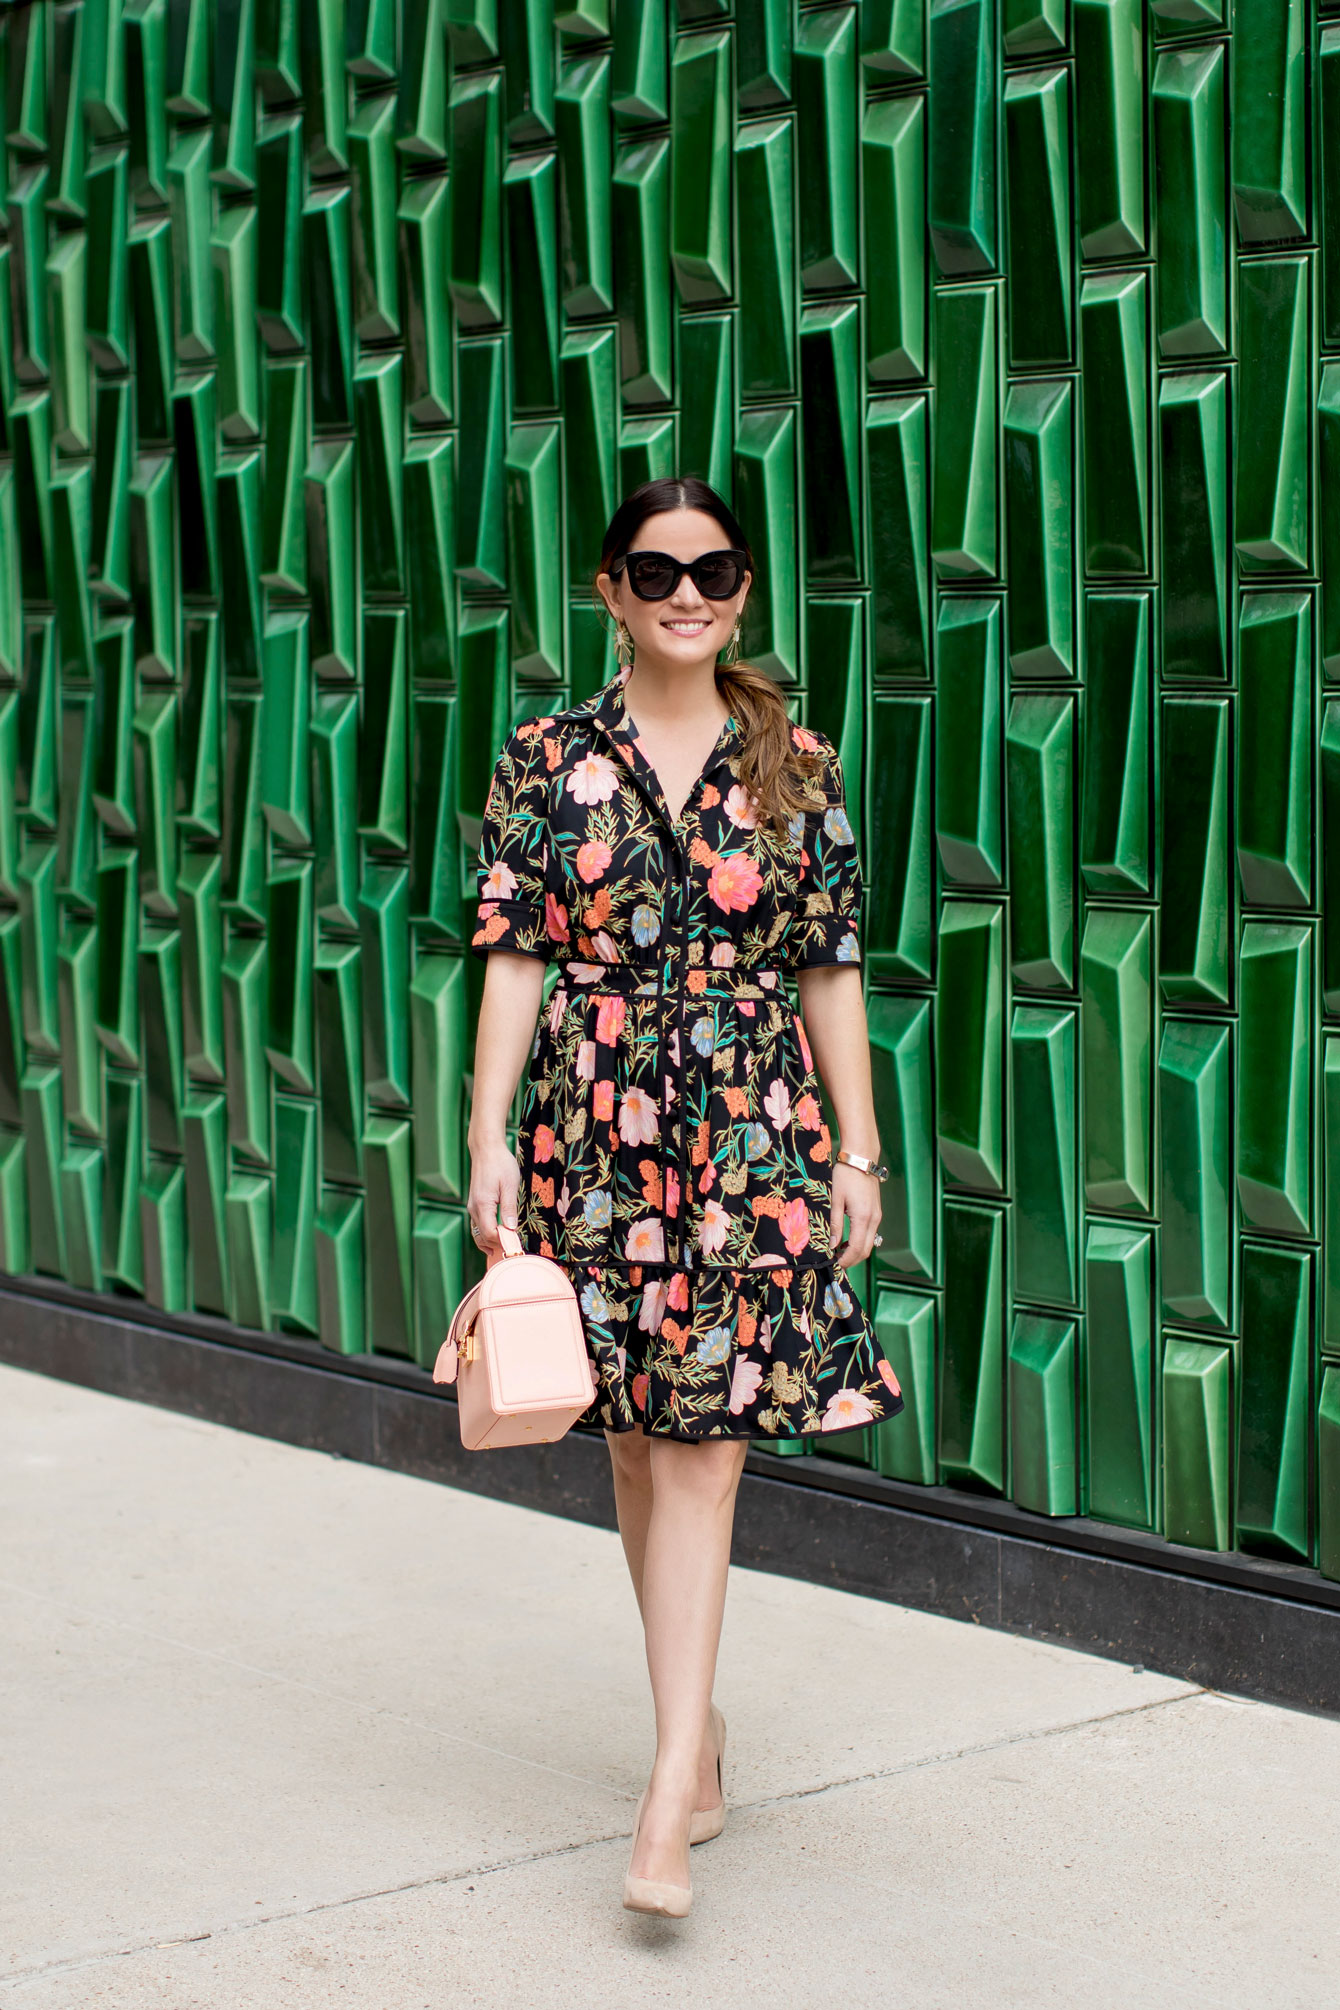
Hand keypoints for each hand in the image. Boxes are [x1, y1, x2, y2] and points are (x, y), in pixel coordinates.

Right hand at [467, 1137, 520, 1255]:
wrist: (486, 1150)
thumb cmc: (500, 1164)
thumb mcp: (510, 1185)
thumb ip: (509, 1208)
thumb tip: (511, 1228)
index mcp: (482, 1205)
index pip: (490, 1233)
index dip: (503, 1242)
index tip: (517, 1244)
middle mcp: (474, 1208)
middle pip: (482, 1237)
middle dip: (497, 1245)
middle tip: (514, 1248)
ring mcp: (472, 1206)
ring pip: (478, 1233)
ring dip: (490, 1242)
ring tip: (506, 1247)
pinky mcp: (474, 1203)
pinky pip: (478, 1224)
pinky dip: (486, 1233)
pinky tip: (497, 1237)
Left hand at [829, 1160, 880, 1269]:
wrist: (861, 1159)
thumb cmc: (845, 1176)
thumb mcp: (835, 1200)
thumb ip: (835, 1224)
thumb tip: (832, 1245)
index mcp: (863, 1217)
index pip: (857, 1249)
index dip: (846, 1261)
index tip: (833, 1265)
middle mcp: (874, 1219)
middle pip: (866, 1250)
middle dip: (851, 1260)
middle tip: (834, 1263)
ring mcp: (877, 1216)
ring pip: (869, 1243)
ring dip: (855, 1252)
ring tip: (837, 1253)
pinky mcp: (876, 1212)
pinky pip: (870, 1234)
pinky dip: (860, 1242)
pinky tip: (846, 1241)